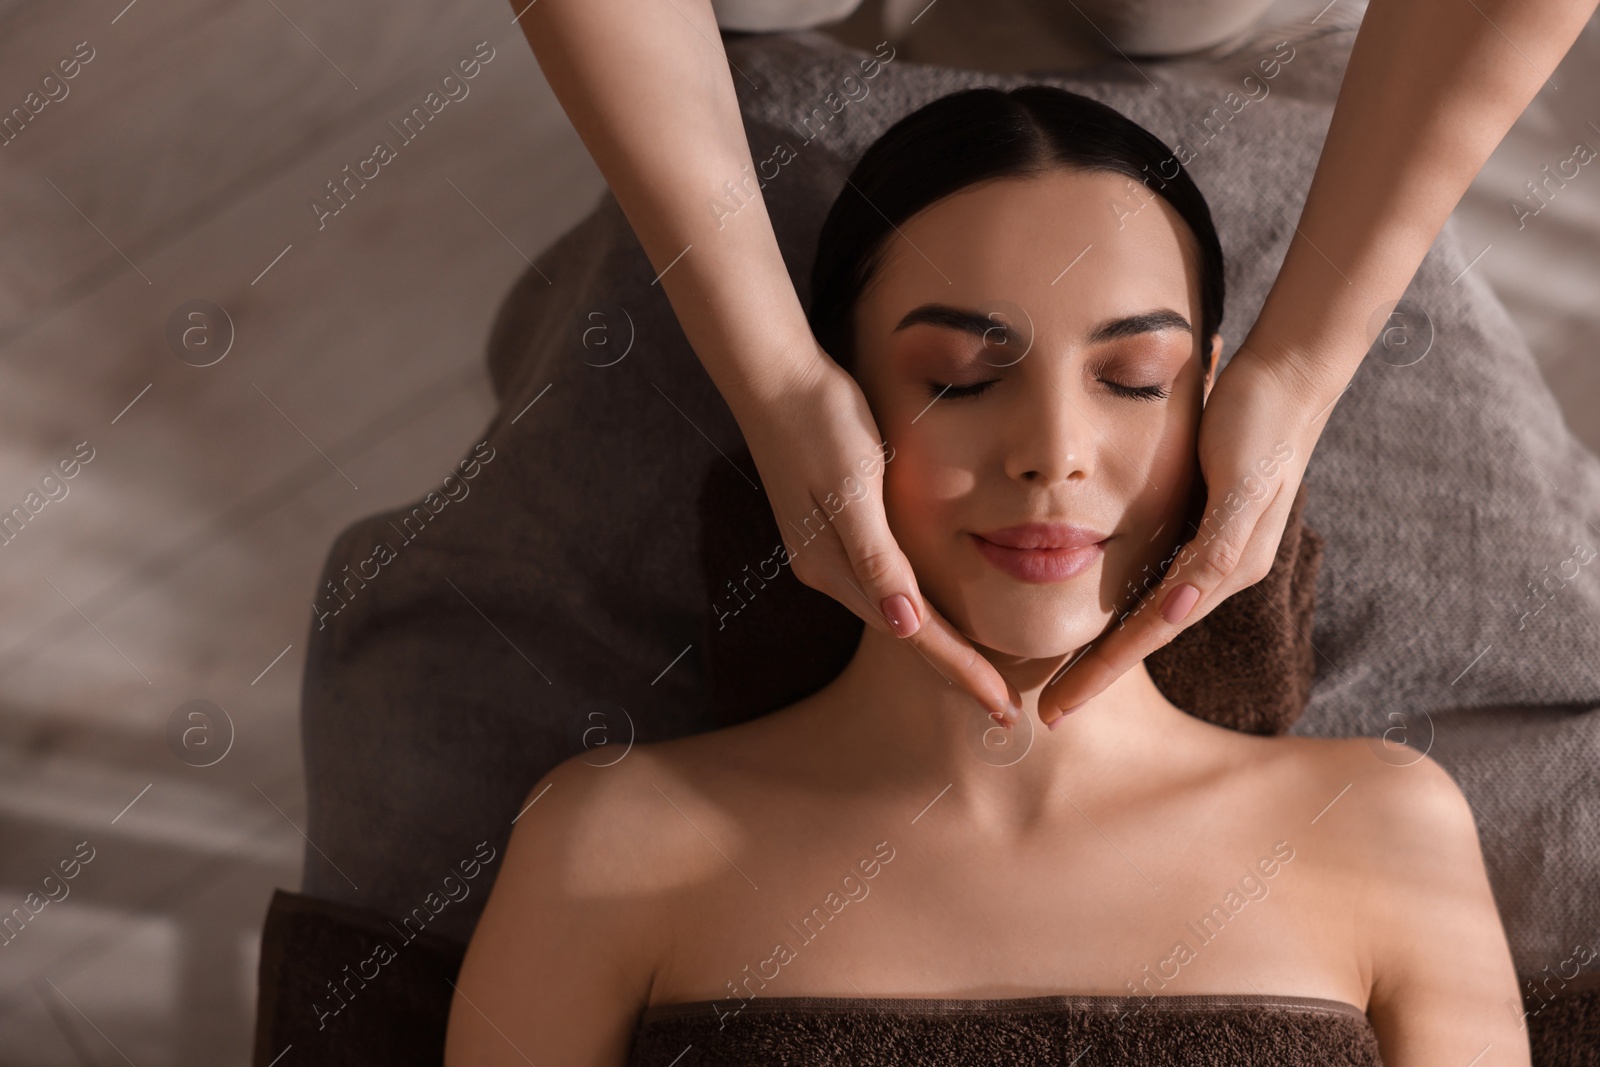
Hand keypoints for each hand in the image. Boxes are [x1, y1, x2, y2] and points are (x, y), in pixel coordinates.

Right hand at [731, 347, 1021, 721]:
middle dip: (955, 672)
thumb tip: (906, 627)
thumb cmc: (821, 423)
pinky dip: (918, 611)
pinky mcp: (831, 531)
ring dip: (938, 648)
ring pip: (895, 615)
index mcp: (836, 567)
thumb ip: (877, 558)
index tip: (1002, 708)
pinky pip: (883, 587)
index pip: (914, 635)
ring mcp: (827, 553)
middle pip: (906, 636)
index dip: (961, 670)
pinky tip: (935, 616)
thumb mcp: (854, 488)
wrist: (775, 378)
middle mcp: (829, 571)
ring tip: (982, 674)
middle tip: (1004, 711)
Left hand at [1037, 342, 1340, 724]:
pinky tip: (1103, 617)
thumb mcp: (1240, 484)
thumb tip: (1180, 608)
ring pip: (1150, 613)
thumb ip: (1217, 546)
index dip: (1103, 672)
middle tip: (1050, 709)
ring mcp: (1214, 549)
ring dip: (1109, 648)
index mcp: (1227, 568)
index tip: (1060, 706)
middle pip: (1146, 634)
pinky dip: (1126, 607)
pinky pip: (1157, 580)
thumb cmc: (1258, 422)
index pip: (1151, 633)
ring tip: (1066, 676)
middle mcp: (1222, 570)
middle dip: (1098, 673)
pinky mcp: (1204, 525)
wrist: (1288, 375)